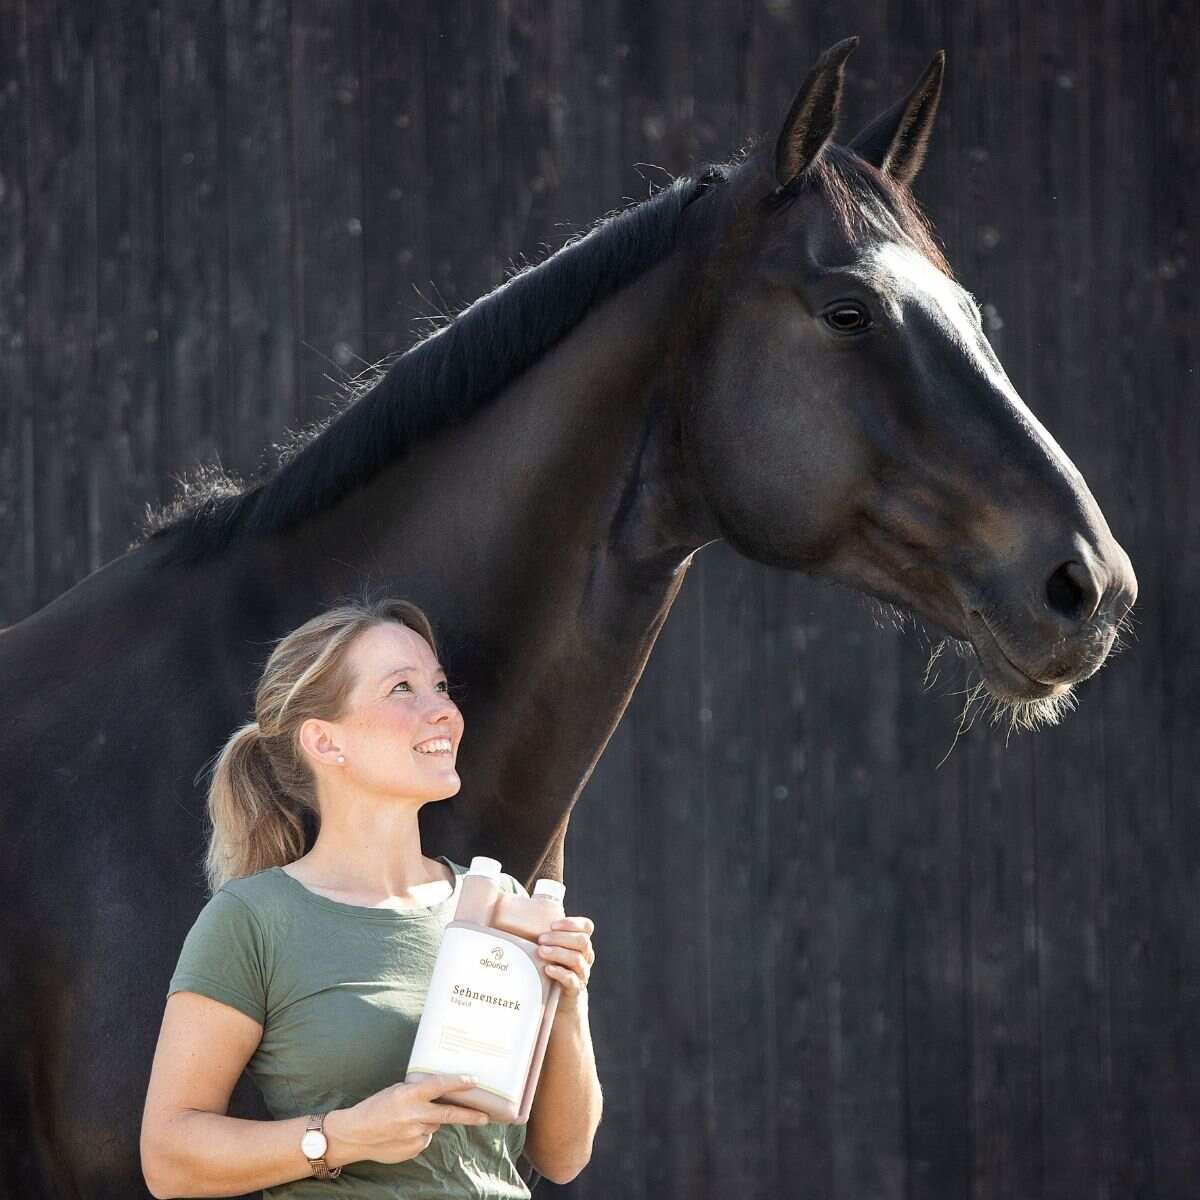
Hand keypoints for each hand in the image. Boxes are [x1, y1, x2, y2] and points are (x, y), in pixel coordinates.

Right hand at [326, 1074, 490, 1166]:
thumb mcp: (396, 1091)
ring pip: (434, 1126)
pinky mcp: (413, 1149)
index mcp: (409, 1095)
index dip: (458, 1083)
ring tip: (407, 1120)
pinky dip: (420, 1134)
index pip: (440, 1085)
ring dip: (430, 1122)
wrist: (355, 1134)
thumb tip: (440, 1096)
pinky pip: (425, 1139)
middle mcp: (414, 1114)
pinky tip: (403, 1133)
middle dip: (470, 1115)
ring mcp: (415, 1134)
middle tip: (485, 1116)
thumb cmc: (375, 1108)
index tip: (473, 1081)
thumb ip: (418, 1094)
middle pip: (449, 1114)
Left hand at [536, 915, 594, 1013]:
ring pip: (577, 959)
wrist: (560, 1000)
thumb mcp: (552, 949)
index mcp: (581, 943)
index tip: (553, 924)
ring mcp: (582, 973)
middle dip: (560, 937)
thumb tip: (510, 912)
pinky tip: (547, 969)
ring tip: (541, 951)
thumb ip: (543, 934)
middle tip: (541, 939)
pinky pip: (572, 979)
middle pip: (582, 941)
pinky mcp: (575, 989)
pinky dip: (559, 973)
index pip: (587, 927)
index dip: (572, 923)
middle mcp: (586, 956)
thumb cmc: (552, 967)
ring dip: (558, 952)